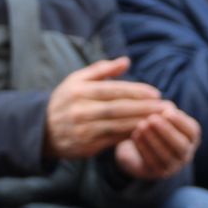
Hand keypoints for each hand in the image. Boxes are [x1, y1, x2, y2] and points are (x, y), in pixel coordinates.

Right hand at [44, 57, 166, 161]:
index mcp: (79, 90)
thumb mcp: (77, 80)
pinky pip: (113, 140)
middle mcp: (80, 110)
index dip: (136, 91)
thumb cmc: (66, 101)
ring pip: (118, 125)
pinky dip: (130, 135)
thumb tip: (126, 61)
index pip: (113, 89)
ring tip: (160, 120)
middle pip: (118, 108)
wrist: (43, 130)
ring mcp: (83, 129)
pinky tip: (146, 132)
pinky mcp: (87, 146)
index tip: (156, 93)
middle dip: (144, 108)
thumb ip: (102, 70)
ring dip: (141, 122)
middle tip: (165, 107)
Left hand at [112, 103, 200, 181]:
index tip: (167, 111)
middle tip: (152, 119)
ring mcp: (173, 166)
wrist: (139, 148)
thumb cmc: (155, 126)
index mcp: (191, 139)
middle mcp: (185, 154)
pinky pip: (151, 163)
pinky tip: (135, 135)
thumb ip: (166, 112)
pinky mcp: (157, 173)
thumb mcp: (162, 116)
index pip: (192, 131)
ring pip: (166, 156)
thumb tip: (166, 108)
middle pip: (182, 146)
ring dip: (153, 140)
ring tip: (141, 125)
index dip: (180, 122)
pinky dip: (143, 148)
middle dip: (167, 131)